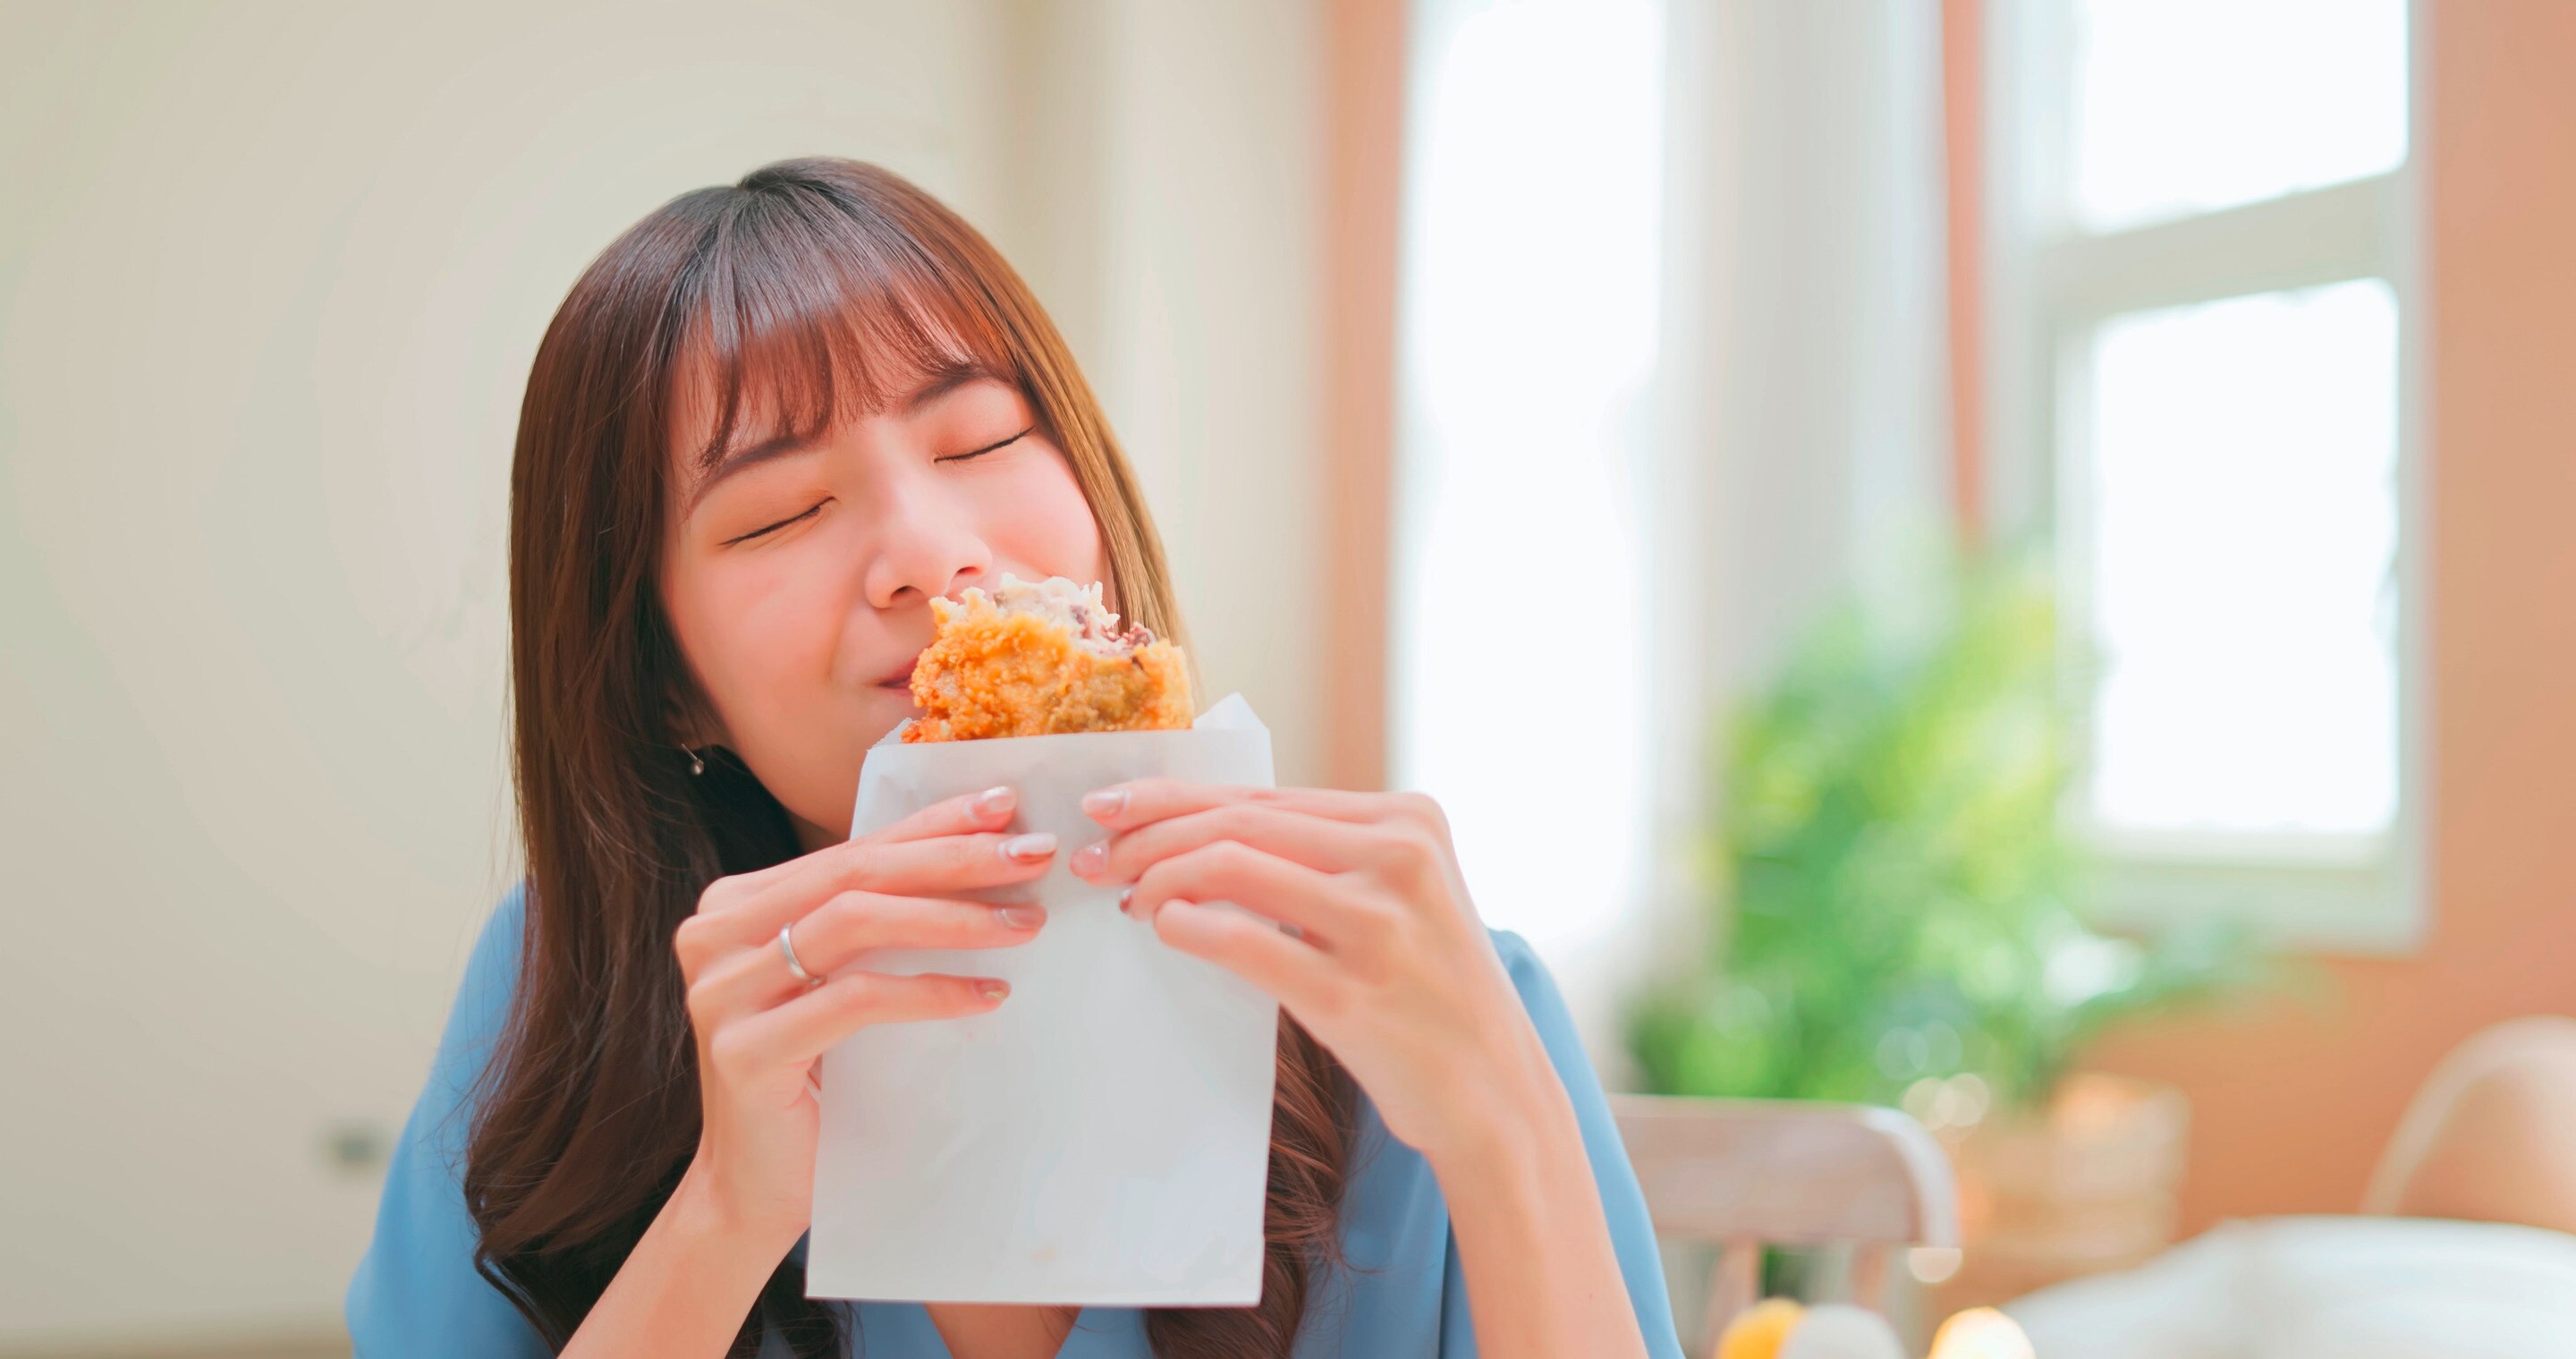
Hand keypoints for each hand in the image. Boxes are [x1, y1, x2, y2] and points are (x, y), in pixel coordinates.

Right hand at [670, 786, 1055, 1252]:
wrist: (754, 1188)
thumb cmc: (814, 1078)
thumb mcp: (835, 983)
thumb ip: (871, 921)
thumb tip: (983, 859)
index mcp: (735, 904)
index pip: (851, 849)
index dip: (932, 824)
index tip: (1006, 808)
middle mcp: (715, 935)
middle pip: (854, 875)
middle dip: (952, 857)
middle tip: (1032, 854)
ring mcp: (721, 992)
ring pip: (853, 923)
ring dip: (951, 918)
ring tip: (1025, 922)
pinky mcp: (745, 1051)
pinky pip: (855, 1001)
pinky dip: (929, 991)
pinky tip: (988, 995)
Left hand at [1070, 781, 1554, 1163]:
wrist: (1497, 1093)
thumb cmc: (1431, 996)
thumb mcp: (1400, 899)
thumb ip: (1324, 856)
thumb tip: (1198, 832)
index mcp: (1410, 819)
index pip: (1266, 795)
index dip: (1175, 797)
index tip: (1112, 808)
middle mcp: (1401, 856)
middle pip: (1240, 822)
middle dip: (1150, 834)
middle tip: (1096, 858)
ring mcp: (1381, 923)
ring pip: (1232, 867)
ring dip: (1159, 879)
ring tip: (1127, 902)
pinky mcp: (1355, 992)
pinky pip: (1243, 941)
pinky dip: (1189, 926)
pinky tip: (1163, 929)